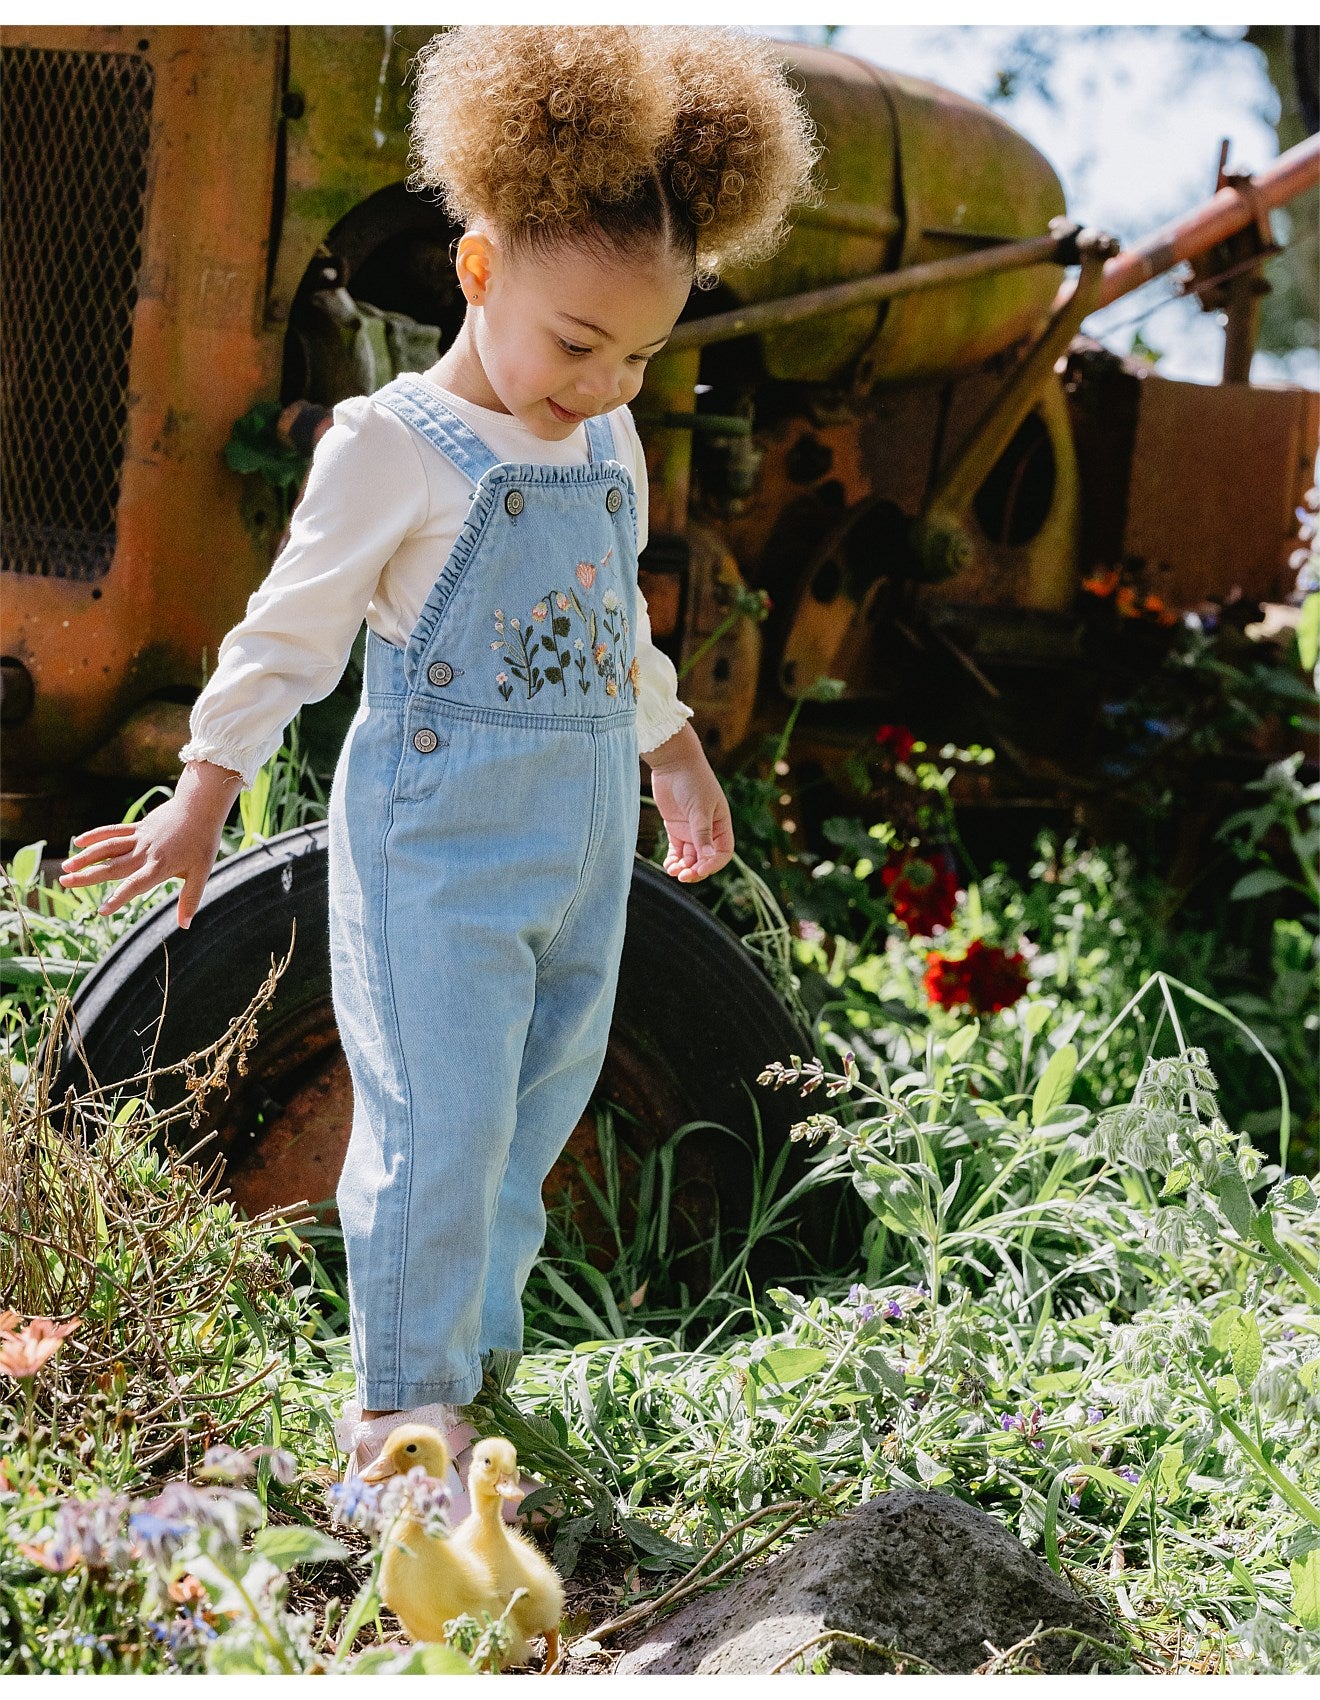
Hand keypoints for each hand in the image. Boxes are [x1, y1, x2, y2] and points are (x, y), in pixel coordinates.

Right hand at [58, 760, 243, 928]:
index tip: (102, 911)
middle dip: (88, 877)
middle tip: (64, 883)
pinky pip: (113, 831)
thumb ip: (190, 899)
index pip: (135, 886)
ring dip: (86, 857)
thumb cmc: (203, 843)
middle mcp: (145, 853)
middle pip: (112, 867)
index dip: (119, 899)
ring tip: (66, 867)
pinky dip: (96, 835)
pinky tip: (78, 841)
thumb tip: (184, 926)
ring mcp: (139, 838)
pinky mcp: (138, 827)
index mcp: (159, 867)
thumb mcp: (201, 873)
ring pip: (108, 848)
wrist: (201, 808)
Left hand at [644, 723, 734, 883]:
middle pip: (705, 858)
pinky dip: (674, 860)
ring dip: (683, 867)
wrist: (673, 762)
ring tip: (673, 871)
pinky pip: (677, 850)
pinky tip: (668, 865)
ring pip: (690, 857)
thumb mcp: (700, 808)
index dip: (713, 864)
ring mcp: (691, 829)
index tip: (699, 870)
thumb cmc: (693, 780)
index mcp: (721, 824)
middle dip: (696, 870)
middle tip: (683, 876)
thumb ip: (702, 833)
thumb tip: (707, 857)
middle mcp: (708, 830)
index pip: (723, 852)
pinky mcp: (676, 827)